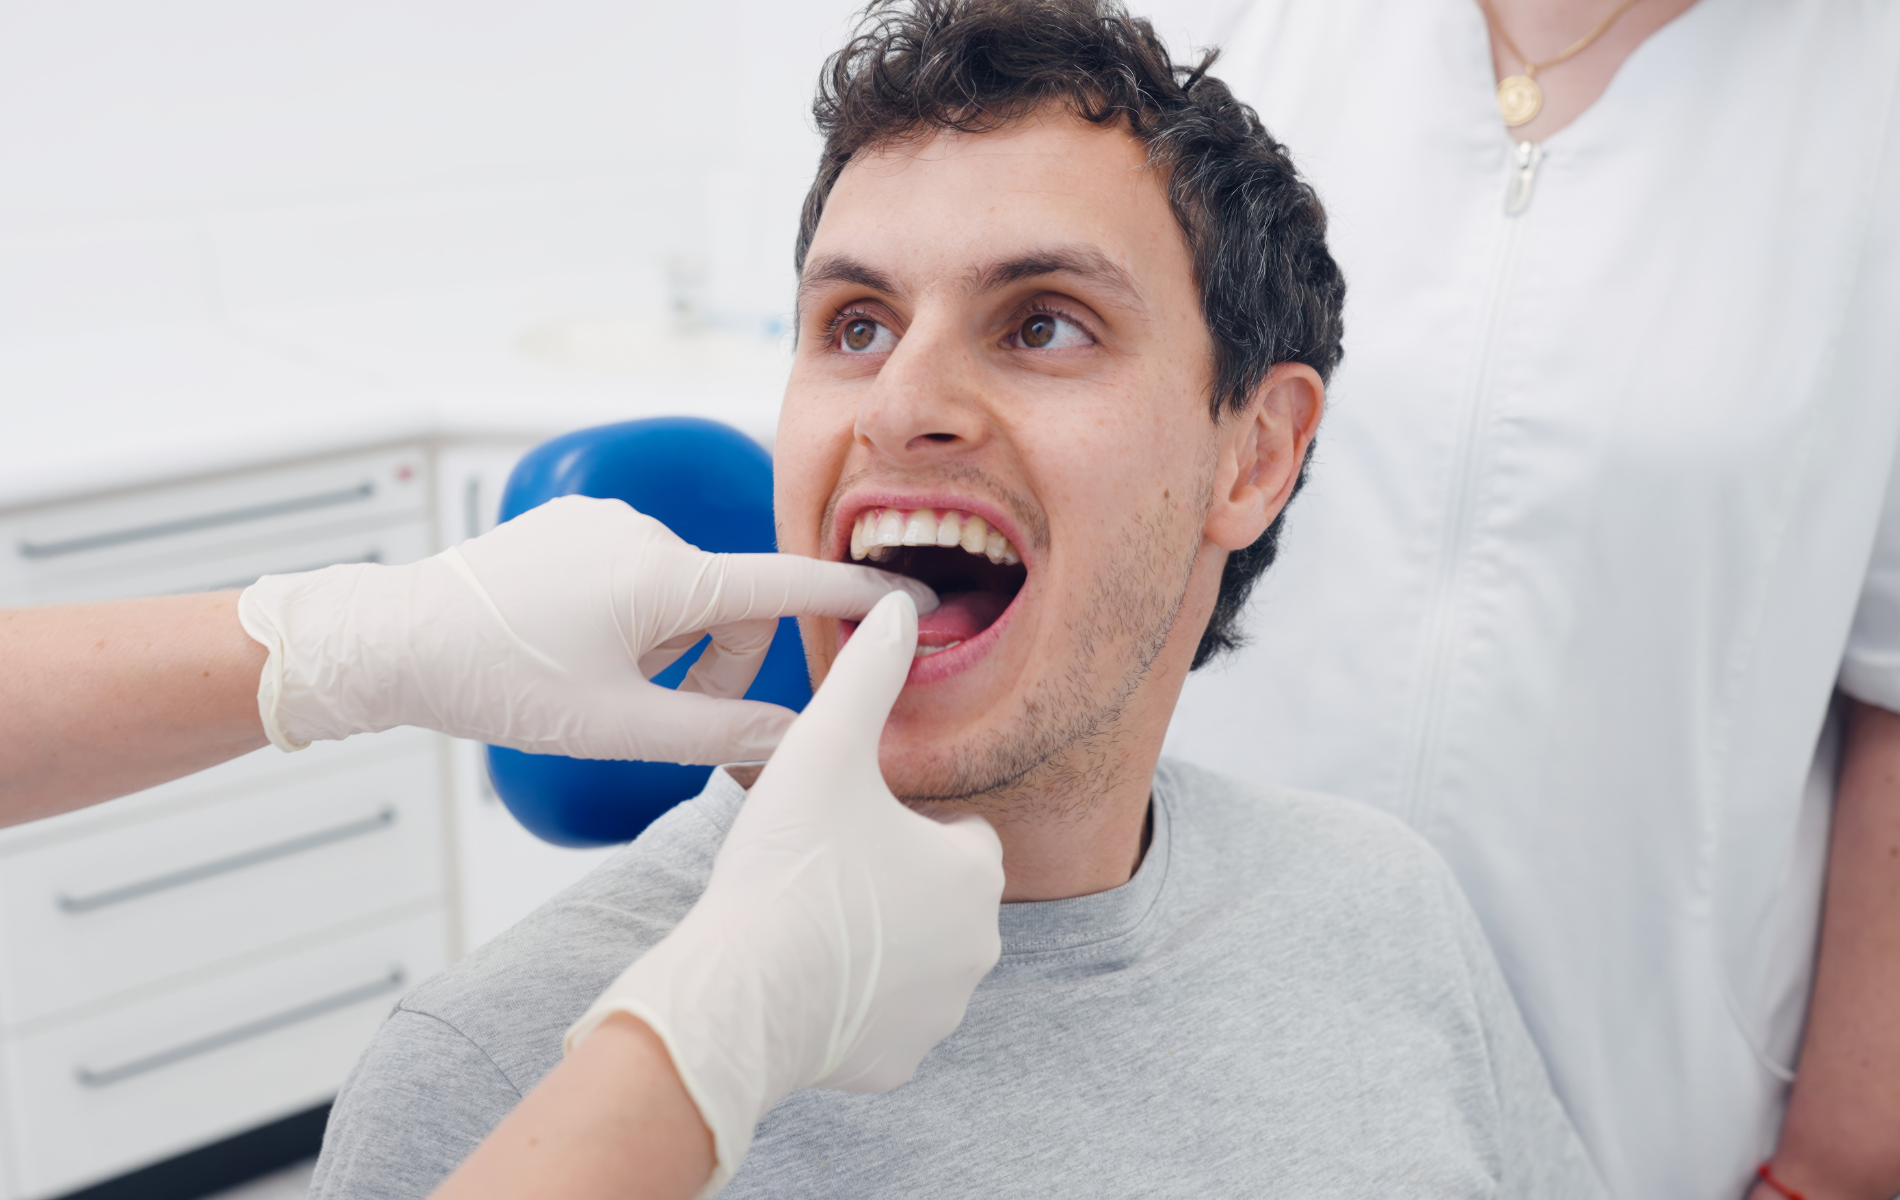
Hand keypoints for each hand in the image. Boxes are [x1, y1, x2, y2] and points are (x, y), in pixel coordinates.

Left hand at [237, 495, 934, 762]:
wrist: (392, 639)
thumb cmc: (500, 684)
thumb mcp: (619, 726)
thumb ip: (720, 731)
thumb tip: (795, 738)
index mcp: (667, 577)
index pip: (787, 584)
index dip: (853, 594)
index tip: (908, 595)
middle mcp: (644, 533)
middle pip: (727, 604)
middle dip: (712, 662)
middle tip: (655, 714)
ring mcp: (605, 522)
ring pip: (678, 594)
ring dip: (664, 645)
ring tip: (595, 683)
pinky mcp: (571, 525)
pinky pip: (634, 573)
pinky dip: (629, 618)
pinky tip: (572, 648)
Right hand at [563, 591, 1004, 1195]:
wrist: (740, 992)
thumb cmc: (787, 868)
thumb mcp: (825, 748)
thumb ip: (868, 674)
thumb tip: (897, 606)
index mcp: (973, 870)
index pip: (960, 833)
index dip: (905, 822)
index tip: (852, 826)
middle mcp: (978, 945)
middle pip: (941, 897)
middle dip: (896, 883)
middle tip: (826, 872)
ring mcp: (941, 1011)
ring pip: (917, 959)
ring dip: (880, 941)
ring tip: (813, 922)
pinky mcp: (897, 1061)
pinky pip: (886, 1019)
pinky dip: (856, 1002)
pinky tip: (808, 976)